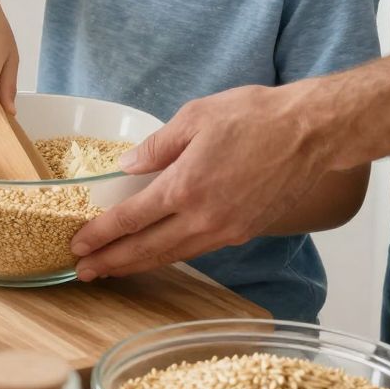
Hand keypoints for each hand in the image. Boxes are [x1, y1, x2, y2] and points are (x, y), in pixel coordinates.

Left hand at [70, 84, 330, 279]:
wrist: (311, 133)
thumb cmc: (256, 117)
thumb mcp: (196, 116)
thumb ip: (157, 145)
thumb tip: (128, 166)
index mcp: (185, 186)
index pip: (131, 219)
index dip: (101, 235)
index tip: (78, 244)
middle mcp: (203, 217)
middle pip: (146, 249)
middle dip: (111, 262)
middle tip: (83, 272)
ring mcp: (225, 229)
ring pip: (172, 255)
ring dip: (138, 265)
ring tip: (112, 270)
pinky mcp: (244, 232)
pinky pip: (198, 250)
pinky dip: (171, 256)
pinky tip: (158, 255)